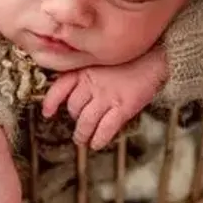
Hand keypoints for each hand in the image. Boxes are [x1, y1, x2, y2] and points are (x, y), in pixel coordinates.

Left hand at [42, 46, 167, 149]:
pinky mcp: (123, 107)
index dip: (51, 102)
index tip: (47, 113)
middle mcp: (92, 83)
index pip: (60, 87)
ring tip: (82, 140)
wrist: (156, 58)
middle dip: (75, 119)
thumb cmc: (129, 59)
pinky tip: (96, 143)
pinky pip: (105, 129)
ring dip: (82, 135)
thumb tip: (70, 88)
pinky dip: (98, 139)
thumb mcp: (101, 60)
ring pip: (85, 122)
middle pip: (73, 108)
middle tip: (79, 124)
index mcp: (84, 70)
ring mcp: (107, 96)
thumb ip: (86, 72)